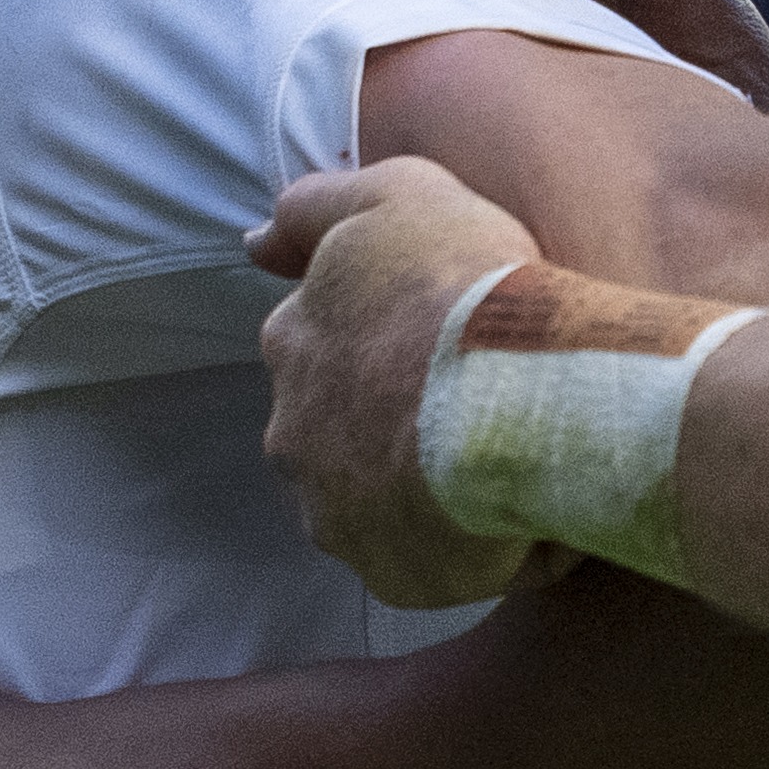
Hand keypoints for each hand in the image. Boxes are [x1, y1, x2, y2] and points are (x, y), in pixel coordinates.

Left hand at [255, 158, 552, 608]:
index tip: (442, 332)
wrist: (515, 399)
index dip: (385, 335)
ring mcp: (330, 508)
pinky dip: (455, 544)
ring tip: (494, 467)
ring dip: (412, 485)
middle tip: (470, 400)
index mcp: (294, 341)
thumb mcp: (398, 195)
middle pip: (334, 426)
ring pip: (369, 498)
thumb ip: (318, 206)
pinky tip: (510, 515)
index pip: (322, 339)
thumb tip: (252, 245)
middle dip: (385, 417)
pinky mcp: (382, 572)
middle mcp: (291, 429)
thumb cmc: (467, 286)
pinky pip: (418, 559)